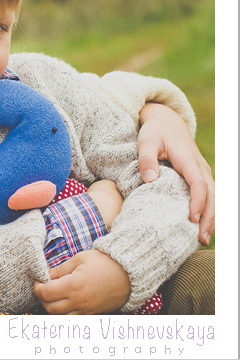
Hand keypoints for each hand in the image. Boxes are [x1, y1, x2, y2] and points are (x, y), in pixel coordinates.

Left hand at [33, 249, 129, 313]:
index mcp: (73, 286)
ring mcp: (87, 310)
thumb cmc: (104, 262)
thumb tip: (46, 276)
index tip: (38, 281)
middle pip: (50, 308)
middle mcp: (79, 301)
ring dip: (52, 307)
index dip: (37, 287)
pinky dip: (65, 313)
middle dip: (42, 298)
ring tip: (53, 295)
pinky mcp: (93, 314)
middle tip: (43, 287)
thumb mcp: (79, 259)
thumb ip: (60, 269)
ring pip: (60, 317)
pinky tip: (65, 302)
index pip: (46, 293)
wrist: (129, 273)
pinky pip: (74, 319)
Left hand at [138, 102, 214, 244]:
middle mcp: (200, 167)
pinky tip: (201, 226)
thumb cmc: (155, 132)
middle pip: (211, 195)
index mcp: (188, 159)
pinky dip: (209, 211)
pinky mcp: (200, 176)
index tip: (192, 218)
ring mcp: (202, 172)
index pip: (198, 183)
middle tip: (200, 238)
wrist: (167, 122)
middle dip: (208, 217)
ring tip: (202, 238)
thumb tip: (149, 180)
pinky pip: (209, 195)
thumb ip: (146, 159)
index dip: (197, 201)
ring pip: (214, 197)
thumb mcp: (146, 141)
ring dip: (211, 217)